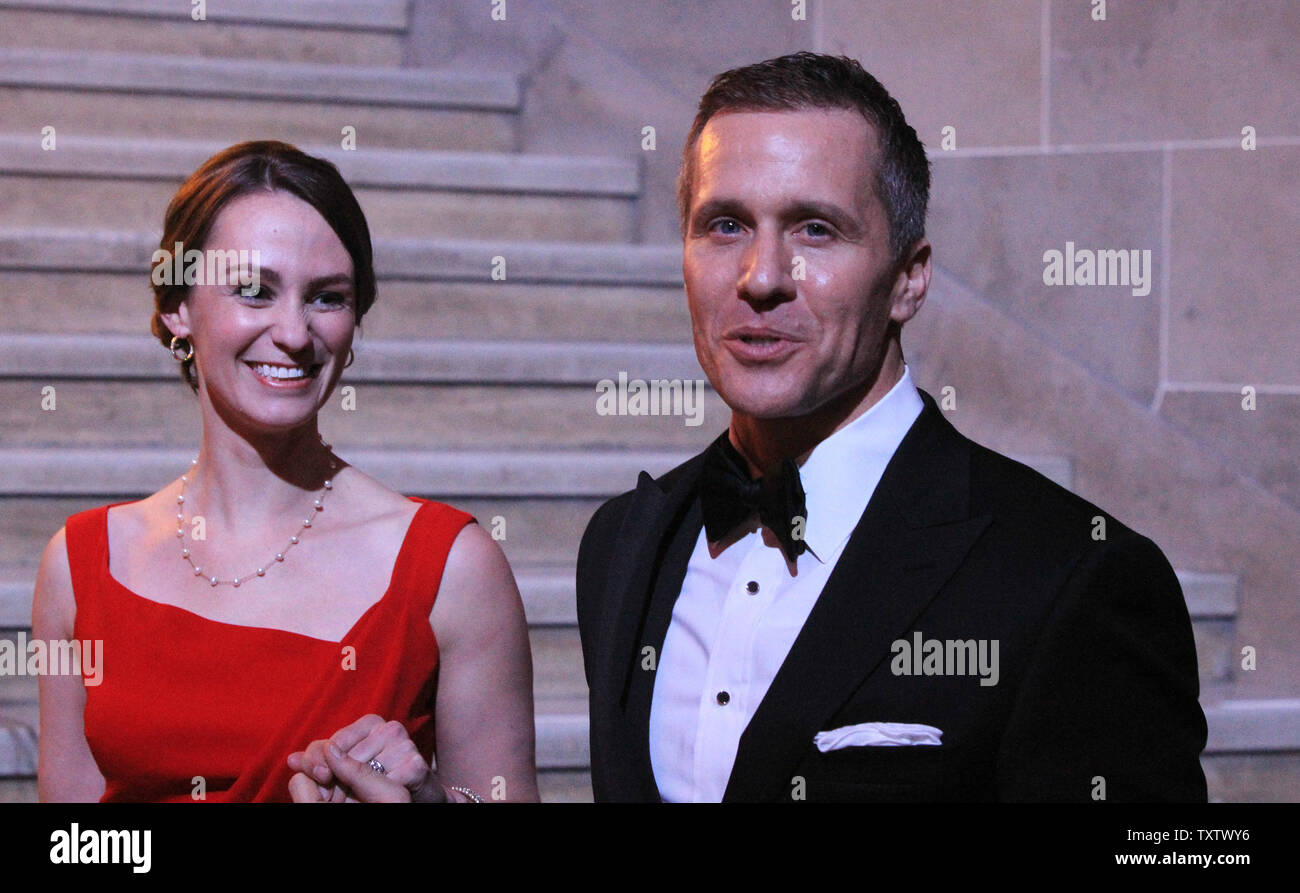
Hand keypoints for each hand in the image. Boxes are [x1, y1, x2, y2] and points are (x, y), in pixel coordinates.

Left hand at [287, 714, 447, 802]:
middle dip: (335, 781)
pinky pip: (386, 784)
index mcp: (371, 722)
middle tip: (331, 796)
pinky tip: (375, 797)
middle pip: (348, 758)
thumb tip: (291, 759)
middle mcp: (390, 728)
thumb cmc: (376, 776)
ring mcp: (405, 746)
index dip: (320, 761)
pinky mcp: (416, 766)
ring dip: (355, 791)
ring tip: (352, 798)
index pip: (336, 741)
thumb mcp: (345, 766)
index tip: (317, 777)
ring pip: (365, 772)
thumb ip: (319, 760)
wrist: (415, 791)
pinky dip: (378, 794)